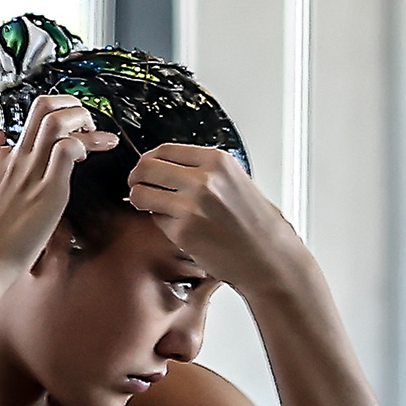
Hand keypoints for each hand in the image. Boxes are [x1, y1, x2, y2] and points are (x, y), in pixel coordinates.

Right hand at [0, 101, 113, 272]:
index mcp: (0, 159)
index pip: (32, 127)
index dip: (59, 129)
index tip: (76, 137)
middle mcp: (15, 158)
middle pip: (43, 108)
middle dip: (72, 105)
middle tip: (87, 121)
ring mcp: (30, 171)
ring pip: (57, 121)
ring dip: (83, 120)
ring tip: (98, 135)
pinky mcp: (47, 189)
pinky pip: (67, 150)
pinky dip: (86, 144)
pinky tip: (93, 153)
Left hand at [126, 143, 302, 287]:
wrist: (268, 256)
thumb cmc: (257, 223)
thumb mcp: (236, 181)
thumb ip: (205, 170)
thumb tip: (169, 166)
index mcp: (217, 161)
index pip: (164, 149)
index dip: (149, 159)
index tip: (147, 167)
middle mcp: (204, 179)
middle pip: (146, 167)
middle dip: (137, 177)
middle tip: (138, 184)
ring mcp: (191, 205)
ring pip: (140, 193)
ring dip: (140, 199)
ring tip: (150, 205)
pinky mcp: (183, 231)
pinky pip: (155, 219)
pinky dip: (160, 222)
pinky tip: (177, 226)